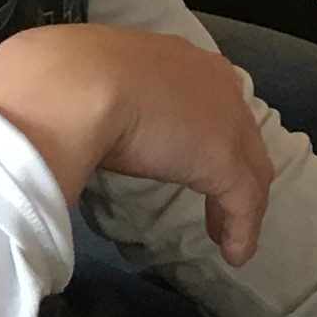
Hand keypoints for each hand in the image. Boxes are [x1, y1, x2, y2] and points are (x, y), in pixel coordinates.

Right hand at [0, 24, 273, 262]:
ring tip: (226, 237)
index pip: (210, 103)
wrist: (72, 85)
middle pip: (239, 134)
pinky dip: (242, 231)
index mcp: (181, 61)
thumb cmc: (69, 80)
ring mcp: (224, 123)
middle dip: (233, 169)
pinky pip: (243, 201)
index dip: (208, 135)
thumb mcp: (95, 86)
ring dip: (238, 206)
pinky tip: (234, 255)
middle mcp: (214, 83)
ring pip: (248, 168)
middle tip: (220, 205)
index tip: (191, 162)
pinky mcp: (223, 161)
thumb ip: (107, 103)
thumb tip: (86, 125)